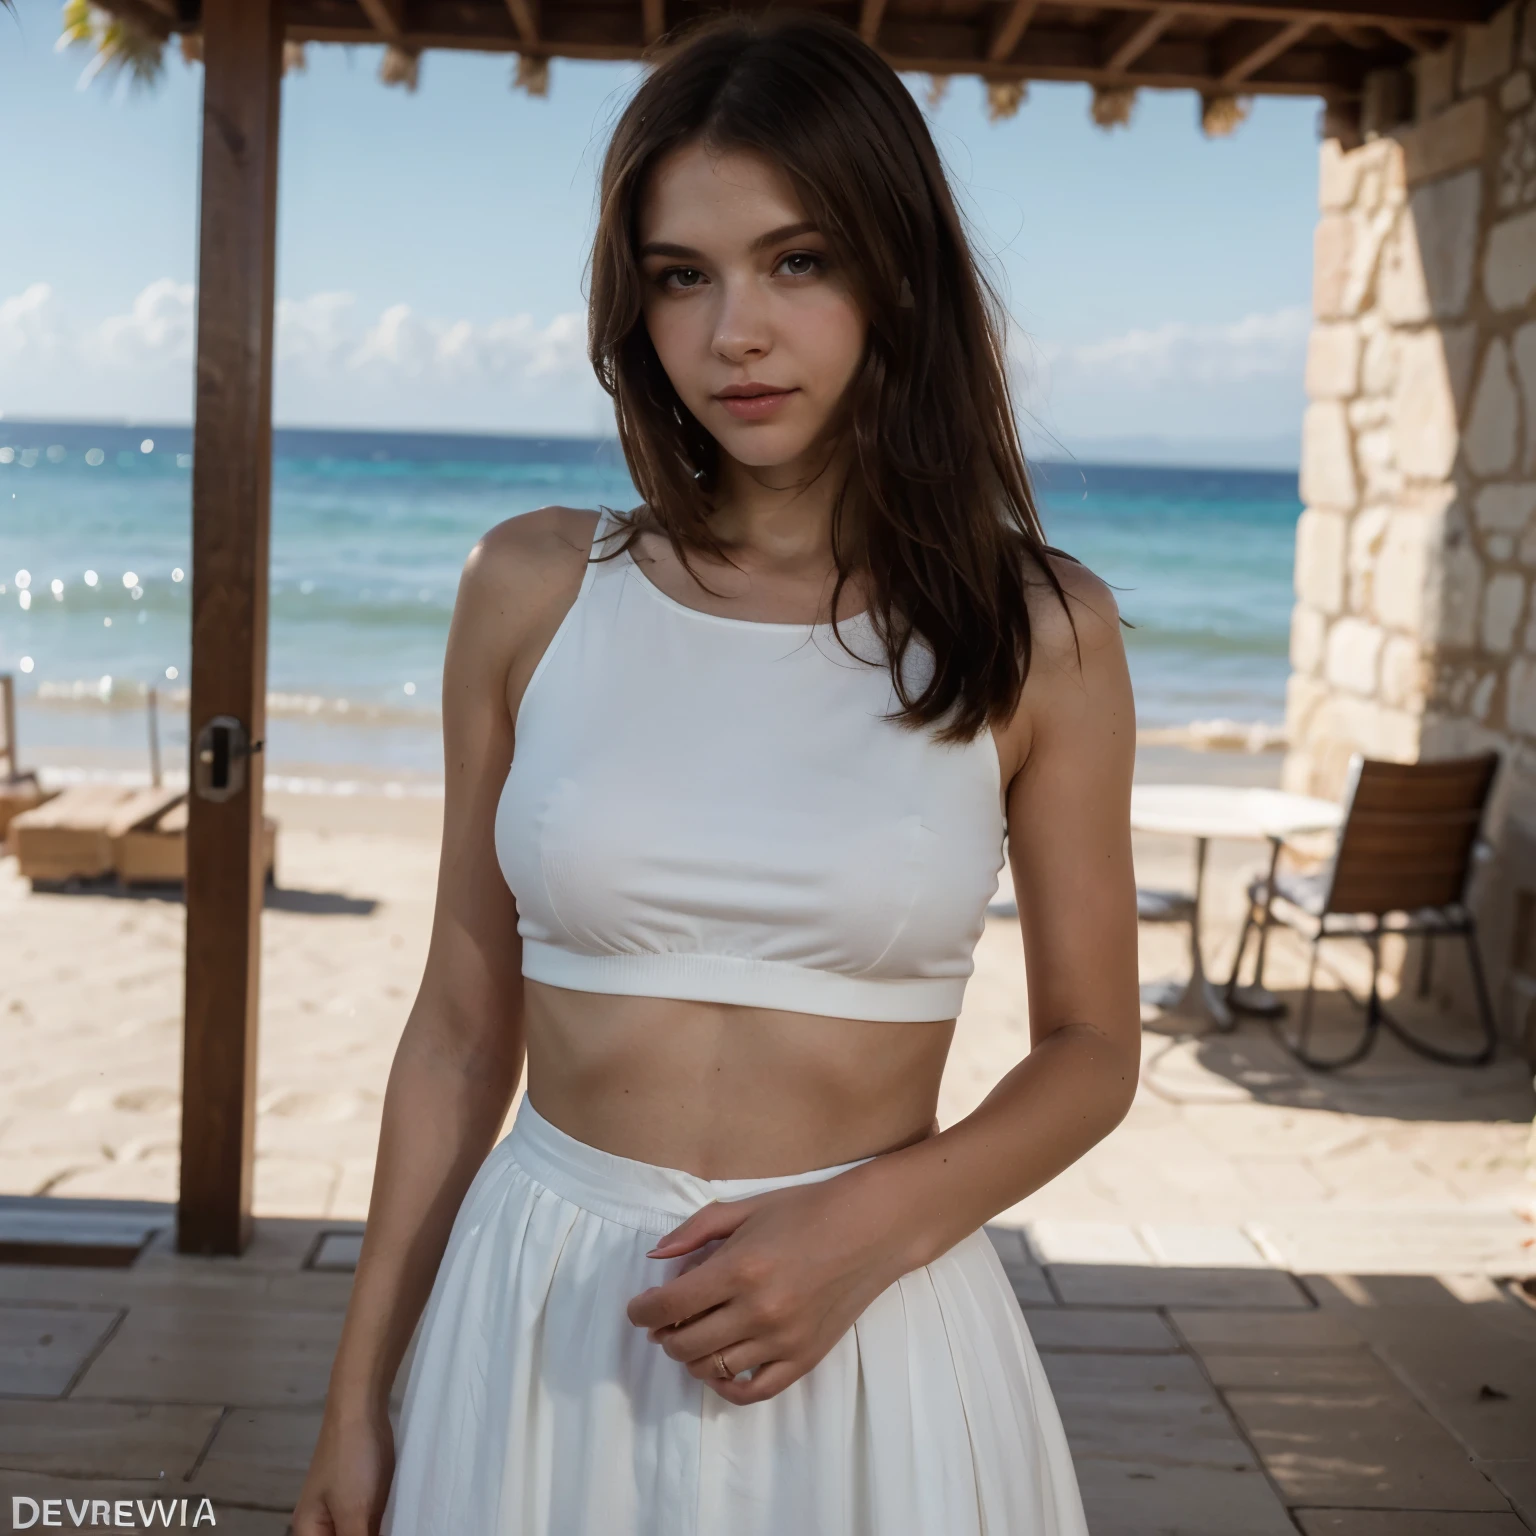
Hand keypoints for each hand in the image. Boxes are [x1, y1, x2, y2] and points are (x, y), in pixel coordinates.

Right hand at [291, 1405, 394, 1535]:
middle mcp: (324, 1525)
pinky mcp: (364, 1495)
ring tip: (400, 1527)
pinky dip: (387, 1526)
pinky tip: (403, 1524)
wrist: (361, 1407)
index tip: (374, 1534)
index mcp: (310, 1532)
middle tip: (392, 1530)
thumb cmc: (350, 1461)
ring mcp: (345, 1508)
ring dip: (380, 1532)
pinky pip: (373, 1522)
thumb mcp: (354, 1512)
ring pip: (362, 1534)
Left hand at [625, 1165, 909, 1405]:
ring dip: (690, 1356)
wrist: (870, 1228)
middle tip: (663, 1322)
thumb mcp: (746, 1208)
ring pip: (713, 1368)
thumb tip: (654, 1258)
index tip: (638, 1307)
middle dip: (663, 1334)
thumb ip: (695, 1231)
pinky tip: (720, 1369)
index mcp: (739, 1268)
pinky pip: (753, 1392)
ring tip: (692, 1337)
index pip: (669, 1305)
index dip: (642, 1310)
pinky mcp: (804, 1359)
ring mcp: (782, 1341)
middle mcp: (758, 1311)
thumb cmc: (806, 1210)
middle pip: (685, 1343)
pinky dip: (727, 1387)